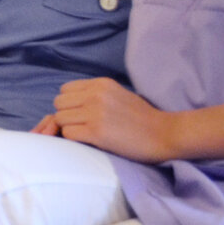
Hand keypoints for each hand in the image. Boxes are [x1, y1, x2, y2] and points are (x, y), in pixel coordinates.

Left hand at [38, 77, 175, 161]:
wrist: (165, 134)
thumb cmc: (141, 118)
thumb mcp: (116, 95)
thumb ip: (93, 96)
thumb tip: (68, 105)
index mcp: (100, 84)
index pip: (64, 90)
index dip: (69, 104)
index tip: (81, 114)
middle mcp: (95, 95)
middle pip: (59, 104)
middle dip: (66, 116)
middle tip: (82, 125)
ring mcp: (95, 113)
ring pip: (60, 119)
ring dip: (69, 128)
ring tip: (87, 133)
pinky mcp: (96, 132)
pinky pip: (68, 133)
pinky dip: (74, 139)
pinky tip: (90, 141)